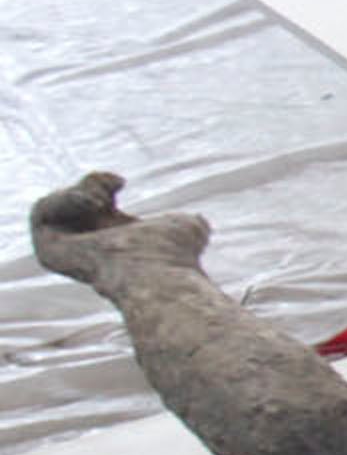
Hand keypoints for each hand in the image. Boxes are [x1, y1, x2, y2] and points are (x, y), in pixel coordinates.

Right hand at [33, 171, 209, 286]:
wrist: (157, 273)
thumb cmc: (175, 254)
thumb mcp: (186, 228)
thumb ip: (188, 222)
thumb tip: (197, 222)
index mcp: (112, 241)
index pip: (90, 204)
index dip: (99, 184)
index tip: (121, 182)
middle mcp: (85, 248)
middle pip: (69, 204)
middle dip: (88, 185)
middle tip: (112, 187)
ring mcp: (64, 253)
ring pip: (51, 208)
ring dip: (75, 193)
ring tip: (101, 198)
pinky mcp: (48, 252)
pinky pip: (41, 214)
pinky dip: (63, 200)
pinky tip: (91, 203)